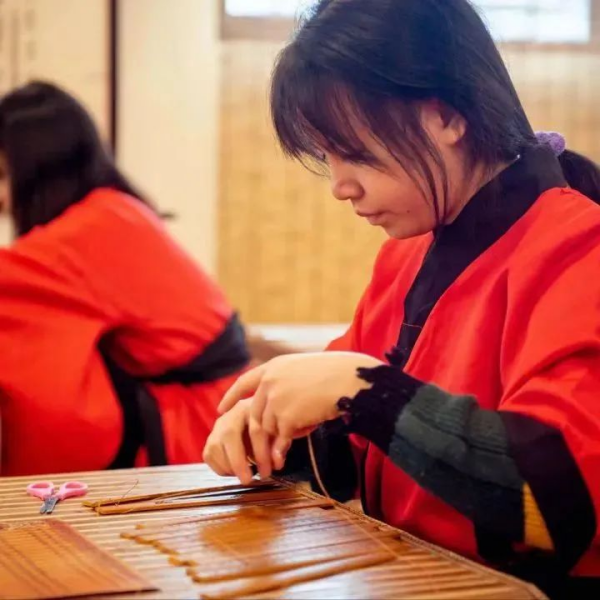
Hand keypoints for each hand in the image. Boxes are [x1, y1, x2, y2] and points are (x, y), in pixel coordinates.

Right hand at [203, 399, 273, 483]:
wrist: (259, 419)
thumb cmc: (271, 426)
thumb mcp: (280, 433)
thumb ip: (279, 447)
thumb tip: (277, 464)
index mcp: (251, 408)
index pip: (255, 430)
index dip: (260, 453)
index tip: (266, 473)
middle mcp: (231, 414)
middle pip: (229, 435)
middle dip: (237, 462)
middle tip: (248, 480)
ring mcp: (218, 426)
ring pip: (215, 445)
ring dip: (228, 466)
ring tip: (243, 475)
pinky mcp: (211, 439)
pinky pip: (209, 454)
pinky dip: (220, 467)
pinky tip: (234, 472)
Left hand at [218, 352, 382, 466]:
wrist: (349, 380)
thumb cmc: (335, 375)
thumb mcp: (302, 371)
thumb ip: (285, 386)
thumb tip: (275, 414)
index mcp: (273, 367)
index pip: (244, 382)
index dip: (232, 396)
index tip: (221, 410)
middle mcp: (270, 381)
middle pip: (254, 416)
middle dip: (254, 440)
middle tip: (252, 458)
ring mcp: (276, 398)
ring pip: (266, 430)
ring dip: (269, 449)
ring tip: (270, 466)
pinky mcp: (286, 416)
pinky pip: (280, 438)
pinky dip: (281, 451)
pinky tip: (282, 461)